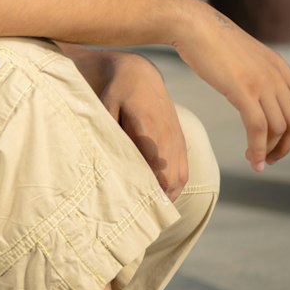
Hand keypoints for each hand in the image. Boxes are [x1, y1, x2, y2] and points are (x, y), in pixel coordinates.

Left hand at [98, 53, 188, 200]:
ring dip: (170, 195)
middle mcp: (167, 135)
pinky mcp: (180, 140)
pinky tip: (165, 196)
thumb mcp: (105, 104)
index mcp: (149, 127)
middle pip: (170, 177)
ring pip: (180, 176)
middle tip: (143, 217)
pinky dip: (176, 185)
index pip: (153, 166)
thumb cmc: (117, 90)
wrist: (140, 73)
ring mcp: (177, 138)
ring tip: (154, 211)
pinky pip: (184, 168)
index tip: (137, 208)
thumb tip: (106, 155)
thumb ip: (108, 128)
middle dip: (159, 199)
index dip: (148, 190)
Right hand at [173, 3, 289, 172]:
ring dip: (270, 151)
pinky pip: (258, 128)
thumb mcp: (242, 54)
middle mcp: (275, 75)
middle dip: (285, 145)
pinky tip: (250, 159)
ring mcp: (261, 83)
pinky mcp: (243, 91)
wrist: (194, 26)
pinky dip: (257, 149)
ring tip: (257, 161)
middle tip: (270, 158)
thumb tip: (249, 83)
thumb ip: (253, 69)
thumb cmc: (209, 39)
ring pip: (278, 128)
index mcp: (277, 65)